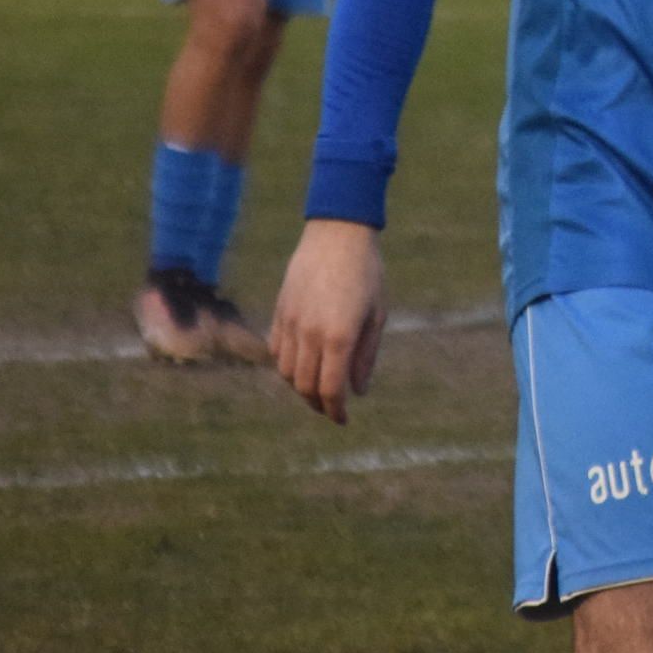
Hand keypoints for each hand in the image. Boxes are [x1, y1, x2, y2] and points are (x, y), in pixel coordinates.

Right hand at [270, 218, 385, 422]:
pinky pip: (276, 350)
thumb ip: (365, 356)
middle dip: (319, 404)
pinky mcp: (280, 311)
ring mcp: (291, 322)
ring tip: (317, 388)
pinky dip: (286, 366)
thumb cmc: (367, 273)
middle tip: (332, 409)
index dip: (336, 411)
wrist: (338, 233)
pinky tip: (301, 365)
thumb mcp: (377, 315)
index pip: (331, 390)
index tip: (343, 419)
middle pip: (306, 386)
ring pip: (286, 372)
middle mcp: (310, 333)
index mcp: (339, 336)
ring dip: (301, 388)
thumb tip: (358, 391)